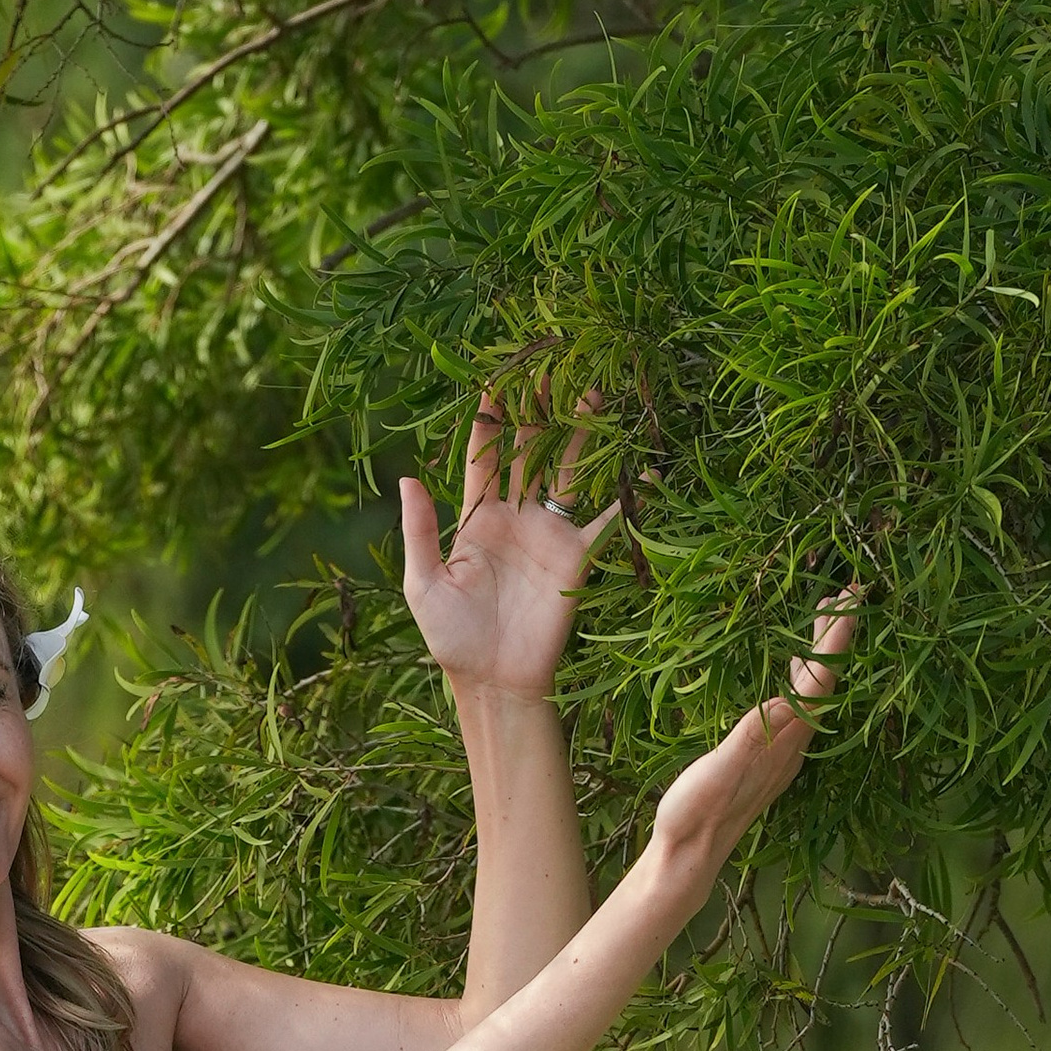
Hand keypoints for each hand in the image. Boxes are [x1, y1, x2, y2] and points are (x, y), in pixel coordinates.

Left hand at [398, 395, 618, 698]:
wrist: (493, 683)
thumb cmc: (452, 639)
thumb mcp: (423, 584)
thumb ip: (420, 531)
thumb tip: (406, 478)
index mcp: (477, 520)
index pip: (485, 458)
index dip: (490, 421)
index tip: (495, 381)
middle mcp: (516, 518)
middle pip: (530, 453)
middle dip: (539, 412)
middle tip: (549, 368)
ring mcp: (549, 534)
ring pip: (567, 472)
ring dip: (580, 435)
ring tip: (594, 393)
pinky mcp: (577, 557)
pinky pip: (604, 520)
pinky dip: (626, 496)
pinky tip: (643, 466)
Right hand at [640, 593, 861, 923]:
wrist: (688, 857)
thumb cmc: (694, 814)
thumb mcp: (717, 770)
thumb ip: (752, 736)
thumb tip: (785, 700)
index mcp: (783, 740)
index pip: (821, 681)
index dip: (837, 640)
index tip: (852, 600)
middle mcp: (793, 745)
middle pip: (827, 683)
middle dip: (838, 638)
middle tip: (848, 593)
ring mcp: (784, 752)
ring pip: (814, 695)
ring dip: (822, 656)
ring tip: (823, 620)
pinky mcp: (769, 756)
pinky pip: (798, 707)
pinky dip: (802, 678)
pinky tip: (791, 671)